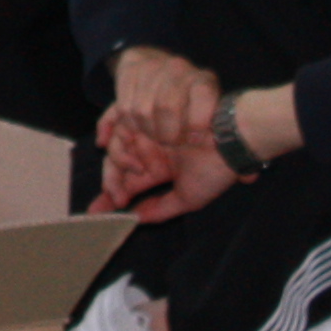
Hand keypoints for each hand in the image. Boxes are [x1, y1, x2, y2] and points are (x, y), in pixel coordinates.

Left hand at [92, 113, 237, 223]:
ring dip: (114, 168)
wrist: (230, 138)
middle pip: (116, 165)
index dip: (112, 196)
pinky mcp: (144, 112)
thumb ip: (160, 208)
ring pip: (115, 148)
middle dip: (109, 184)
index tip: (99, 214)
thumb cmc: (214, 169)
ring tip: (121, 187)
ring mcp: (146, 130)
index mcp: (158, 166)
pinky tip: (112, 151)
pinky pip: (117, 122)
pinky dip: (111, 136)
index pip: (128, 182)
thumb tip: (136, 219)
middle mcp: (149, 148)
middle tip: (110, 203)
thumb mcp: (187, 198)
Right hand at [104, 45, 223, 151]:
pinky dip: (131, 123)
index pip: (203, 95)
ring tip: (155, 134)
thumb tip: (208, 142)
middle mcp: (178, 67)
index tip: (194, 139)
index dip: (198, 121)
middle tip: (170, 142)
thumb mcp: (207, 114)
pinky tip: (140, 124)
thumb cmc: (187, 102)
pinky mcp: (130, 68)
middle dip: (167, 134)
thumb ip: (211, 128)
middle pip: (167, 107)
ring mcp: (152, 65)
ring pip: (143, 110)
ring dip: (148, 130)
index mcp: (203, 79)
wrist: (156, 65)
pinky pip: (125, 107)